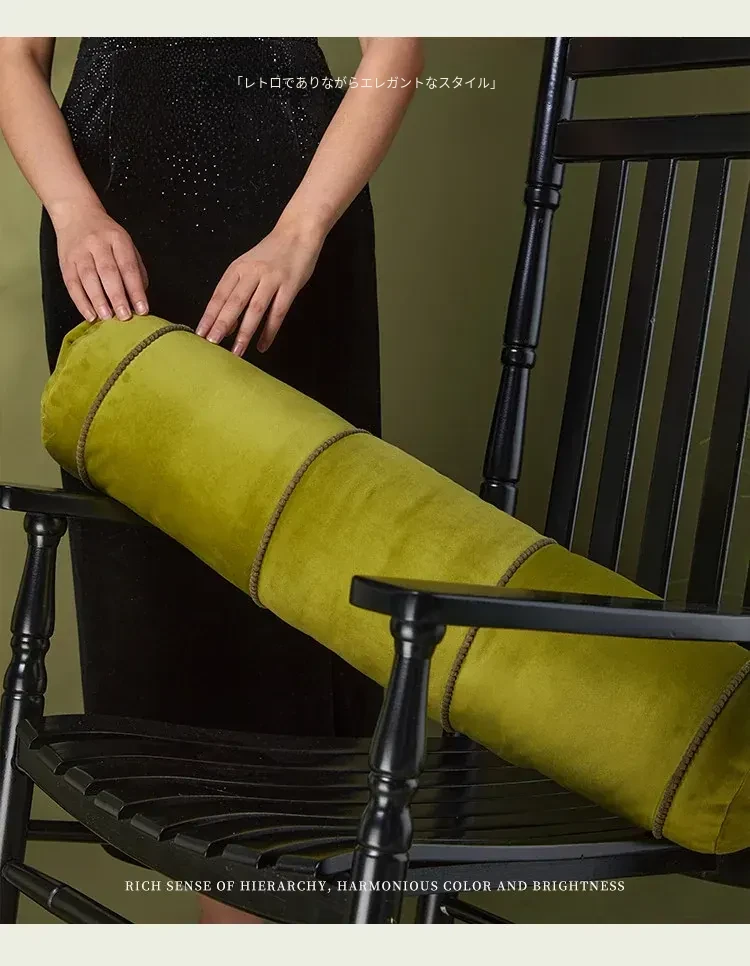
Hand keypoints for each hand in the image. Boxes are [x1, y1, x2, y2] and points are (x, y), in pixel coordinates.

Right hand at [52, 202, 148, 321]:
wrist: (76, 213)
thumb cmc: (105, 234)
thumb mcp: (125, 244)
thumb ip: (135, 269)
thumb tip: (139, 297)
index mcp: (118, 239)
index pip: (128, 267)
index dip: (135, 290)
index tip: (142, 309)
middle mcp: (98, 244)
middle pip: (108, 272)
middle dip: (117, 296)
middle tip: (124, 316)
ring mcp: (79, 252)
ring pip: (88, 278)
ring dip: (98, 300)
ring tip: (107, 317)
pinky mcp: (65, 261)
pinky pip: (72, 283)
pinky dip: (80, 301)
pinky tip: (89, 314)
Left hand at [196, 220, 324, 354]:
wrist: (298, 231)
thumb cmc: (272, 253)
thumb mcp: (249, 266)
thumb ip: (237, 292)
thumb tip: (226, 324)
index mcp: (238, 268)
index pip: (220, 295)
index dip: (209, 315)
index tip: (199, 333)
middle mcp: (253, 272)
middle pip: (234, 302)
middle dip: (221, 324)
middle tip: (211, 344)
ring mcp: (272, 279)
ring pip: (255, 309)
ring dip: (245, 332)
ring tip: (236, 352)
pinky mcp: (290, 286)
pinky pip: (278, 312)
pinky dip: (270, 331)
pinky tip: (262, 346)